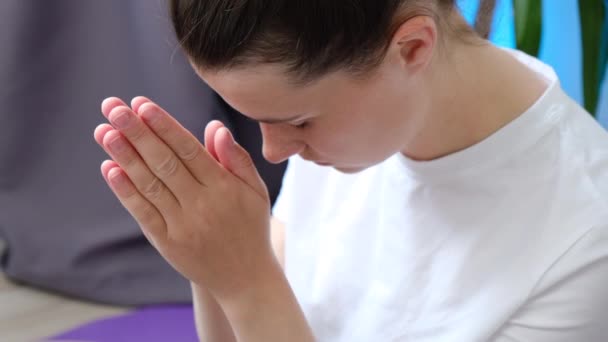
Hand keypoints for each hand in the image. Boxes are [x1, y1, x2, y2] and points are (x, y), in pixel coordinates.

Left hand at [93, 96, 274, 299]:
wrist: (246, 279)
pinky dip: (126, 191)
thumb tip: (216, 128)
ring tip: (104, 132)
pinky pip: (144, 213)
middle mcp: (202, 204)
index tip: (142, 104)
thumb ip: (237, 159)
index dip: (164, 126)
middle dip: (137, 132)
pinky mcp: (168, 243)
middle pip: (164, 162)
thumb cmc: (251, 228)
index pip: (190, 150)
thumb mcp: (255, 191)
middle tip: (113, 108)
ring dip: (124, 156)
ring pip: (150, 185)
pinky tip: (110, 169)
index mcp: (225, 187)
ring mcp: (183, 225)